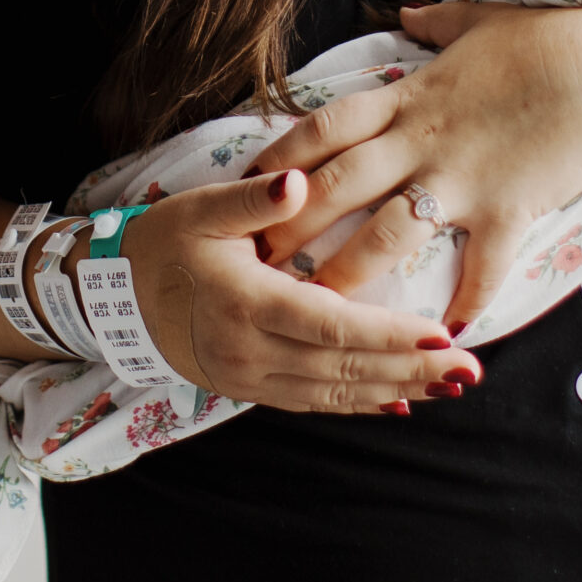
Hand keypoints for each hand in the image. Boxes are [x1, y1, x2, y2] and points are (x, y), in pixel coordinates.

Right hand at [108, 169, 478, 412]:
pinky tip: (398, 400)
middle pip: (345, 367)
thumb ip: (255, 199)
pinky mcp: (249, 387)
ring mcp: (250, 376)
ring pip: (335, 392)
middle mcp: (252, 350)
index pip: (333, 325)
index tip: (441, 333)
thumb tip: (298, 178)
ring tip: (450, 387)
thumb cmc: (164, 242)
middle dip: (412, 369)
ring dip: (395, 389)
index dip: (390, 334)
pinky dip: (358, 402)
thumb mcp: (202, 209)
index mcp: (247, 302)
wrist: (113, 296)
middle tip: (469, 371)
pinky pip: (313, 402)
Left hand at [249, 6, 581, 331]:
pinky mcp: (508, 210)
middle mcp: (424, 141)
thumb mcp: (480, 22)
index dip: (281, 154)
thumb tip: (408, 15)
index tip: (247, 182)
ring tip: (317, 310)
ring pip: (388, 234)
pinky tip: (445, 335)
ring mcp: (464, 180)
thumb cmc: (546, 42)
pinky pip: (479, 267)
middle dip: (292, 226)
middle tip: (254, 261)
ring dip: (350, 274)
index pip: (326, 126)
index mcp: (409, 97)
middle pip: (339, 186)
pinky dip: (463, 303)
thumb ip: (435, 25)